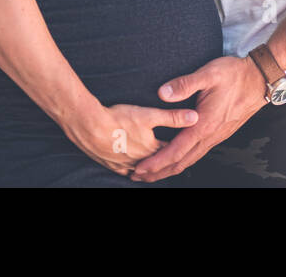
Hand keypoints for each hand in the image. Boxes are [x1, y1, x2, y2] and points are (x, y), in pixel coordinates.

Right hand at [61, 101, 199, 177]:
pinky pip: (123, 170)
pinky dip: (130, 170)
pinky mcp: (110, 164)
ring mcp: (124, 164)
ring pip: (140, 170)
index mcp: (152, 149)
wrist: (90, 127)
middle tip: (173, 163)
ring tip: (153, 170)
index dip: (179, 148)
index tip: (186, 146)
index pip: (170, 151)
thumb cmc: (120, 119)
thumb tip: (196, 117)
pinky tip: (129, 169)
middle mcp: (140, 161)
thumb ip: (173, 117)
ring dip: (147, 169)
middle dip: (165, 162)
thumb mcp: (149, 115)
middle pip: (157, 163)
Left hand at [127, 55, 267, 182]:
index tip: (140, 168)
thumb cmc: (235, 75)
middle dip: (158, 172)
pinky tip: (176, 158)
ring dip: (170, 168)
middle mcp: (210, 135)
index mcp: (204, 124)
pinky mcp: (219, 133)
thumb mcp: (209, 73)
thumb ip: (185, 84)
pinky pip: (197, 153)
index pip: (176, 150)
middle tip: (138, 176)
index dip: (156, 162)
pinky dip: (182, 160)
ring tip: (153, 173)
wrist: (260, 79)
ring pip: (190, 160)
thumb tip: (162, 93)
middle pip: (181, 162)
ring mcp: (216, 136)